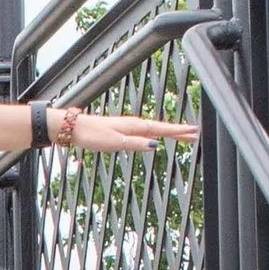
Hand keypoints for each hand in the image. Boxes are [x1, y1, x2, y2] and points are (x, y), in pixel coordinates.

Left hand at [55, 105, 195, 152]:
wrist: (73, 128)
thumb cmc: (92, 135)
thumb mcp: (115, 142)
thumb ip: (135, 143)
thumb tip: (155, 145)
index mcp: (134, 126)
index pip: (162, 130)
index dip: (178, 132)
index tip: (194, 132)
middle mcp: (133, 125)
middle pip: (161, 129)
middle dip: (178, 132)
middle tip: (195, 135)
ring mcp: (128, 127)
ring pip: (154, 130)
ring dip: (169, 132)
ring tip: (182, 136)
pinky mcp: (121, 131)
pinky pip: (144, 132)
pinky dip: (156, 134)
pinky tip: (155, 138)